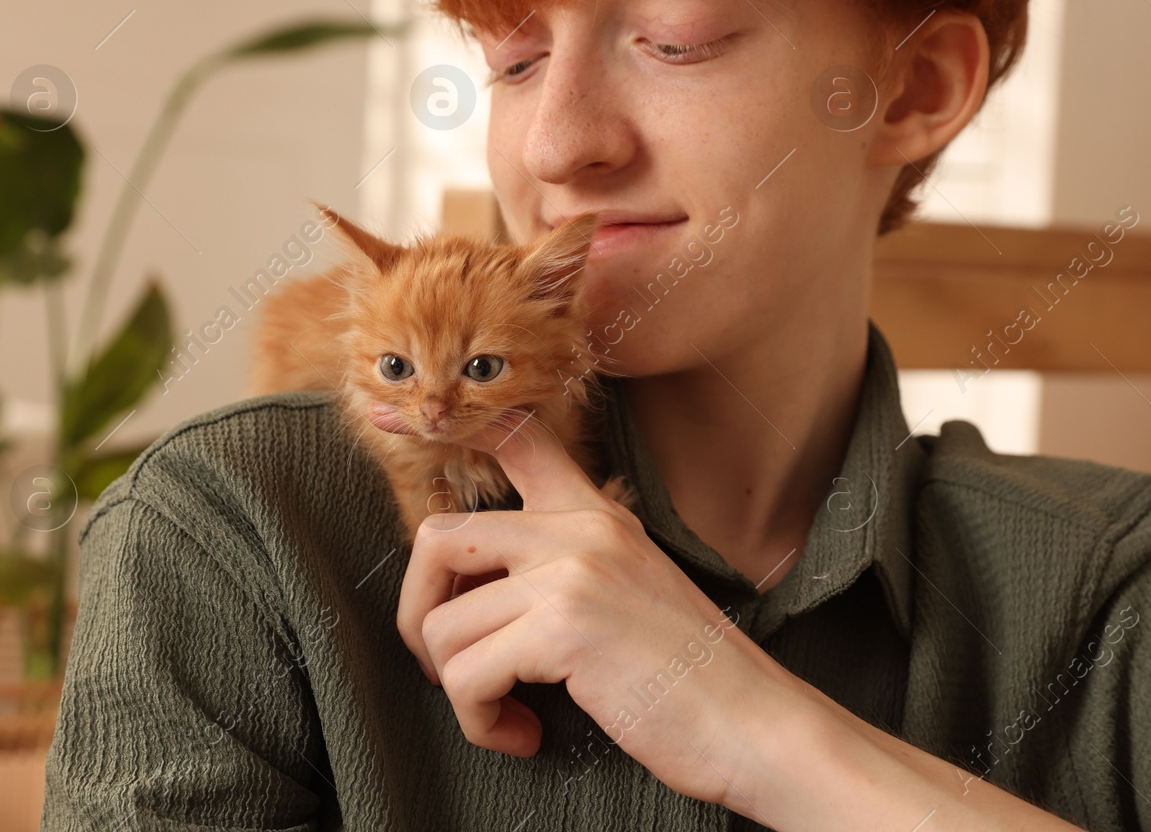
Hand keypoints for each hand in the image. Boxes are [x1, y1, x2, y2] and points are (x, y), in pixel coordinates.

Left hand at [394, 406, 817, 812]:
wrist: (755, 723)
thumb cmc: (689, 673)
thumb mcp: (630, 586)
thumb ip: (564, 565)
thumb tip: (473, 590)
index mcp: (595, 512)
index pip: (514, 436)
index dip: (447, 422)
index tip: (395, 415)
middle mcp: (579, 528)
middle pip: (438, 538)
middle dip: (421, 615)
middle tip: (454, 667)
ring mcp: (570, 572)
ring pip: (442, 624)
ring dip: (459, 690)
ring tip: (505, 714)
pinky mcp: (564, 628)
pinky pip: (466, 676)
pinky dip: (480, 721)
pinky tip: (521, 734)